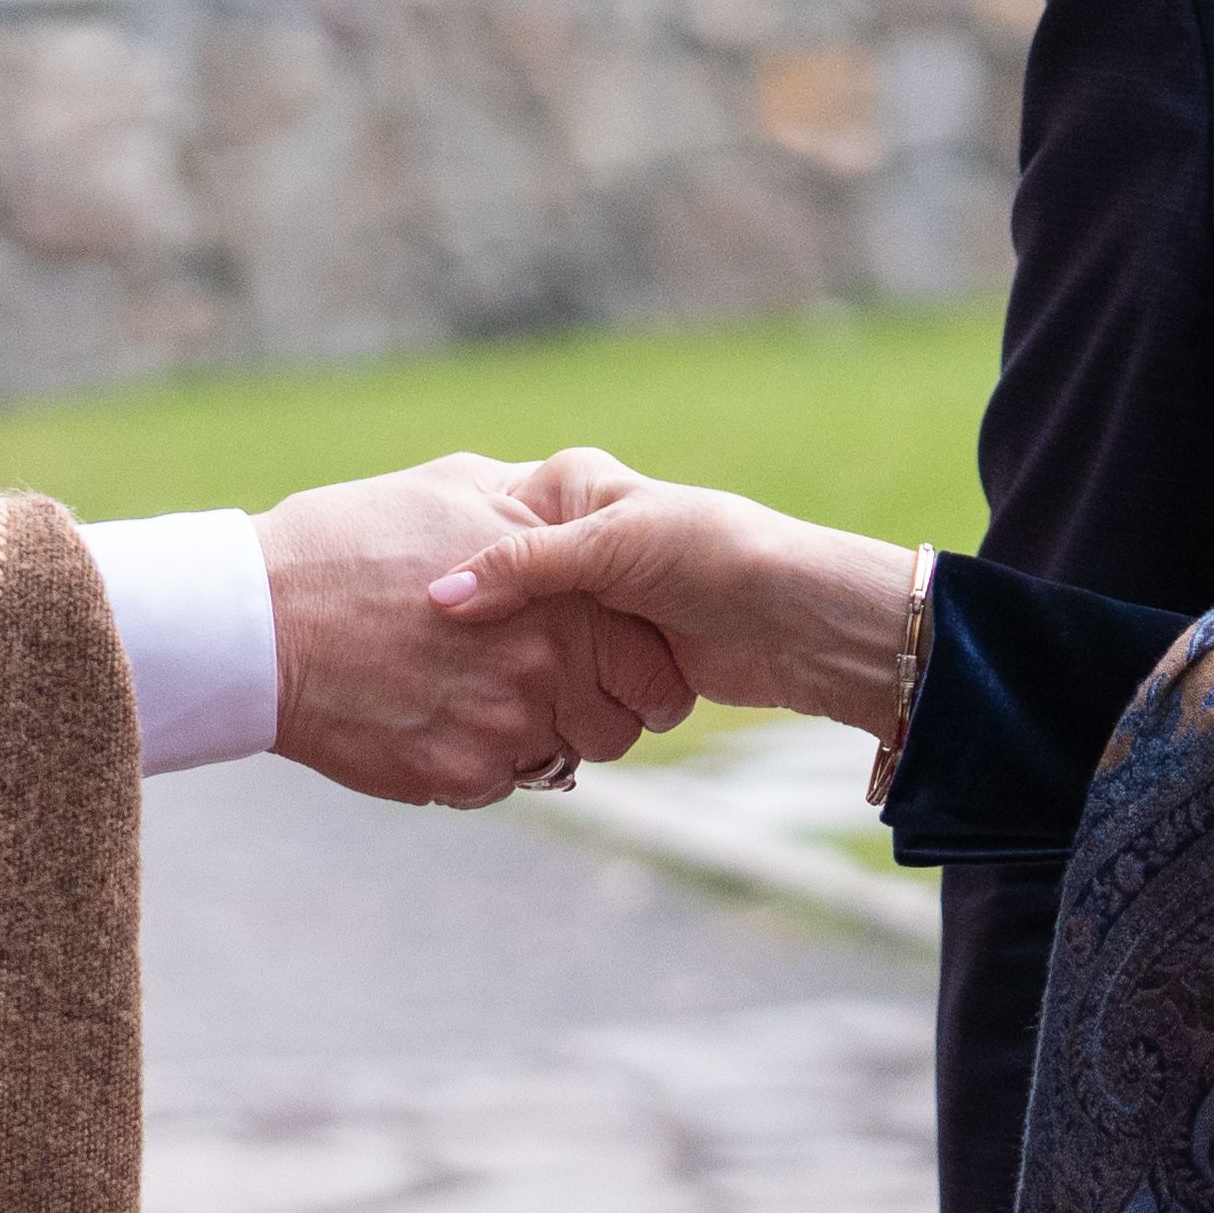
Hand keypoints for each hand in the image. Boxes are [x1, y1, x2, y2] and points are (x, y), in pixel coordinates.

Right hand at [258, 455, 693, 805]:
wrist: (262, 617)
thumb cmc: (351, 539)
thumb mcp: (456, 489)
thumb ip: (532, 510)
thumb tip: (565, 513)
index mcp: (563, 600)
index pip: (652, 666)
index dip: (636, 670)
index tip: (603, 664)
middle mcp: (548, 670)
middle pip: (616, 727)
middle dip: (588, 714)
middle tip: (536, 690)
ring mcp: (506, 729)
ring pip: (559, 761)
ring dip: (530, 741)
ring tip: (471, 699)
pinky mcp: (459, 776)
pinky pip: (497, 785)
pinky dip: (472, 763)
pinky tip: (423, 718)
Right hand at [431, 453, 923, 732]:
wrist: (795, 620)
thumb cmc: (711, 555)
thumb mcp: (610, 544)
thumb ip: (522, 566)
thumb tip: (442, 599)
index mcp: (567, 494)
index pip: (481, 529)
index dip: (453, 568)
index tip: (419, 608)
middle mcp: (573, 549)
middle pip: (500, 600)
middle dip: (488, 635)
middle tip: (457, 667)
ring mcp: (590, 609)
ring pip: (526, 651)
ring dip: (523, 679)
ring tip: (498, 700)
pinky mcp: (610, 661)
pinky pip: (558, 688)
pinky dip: (551, 705)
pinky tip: (533, 718)